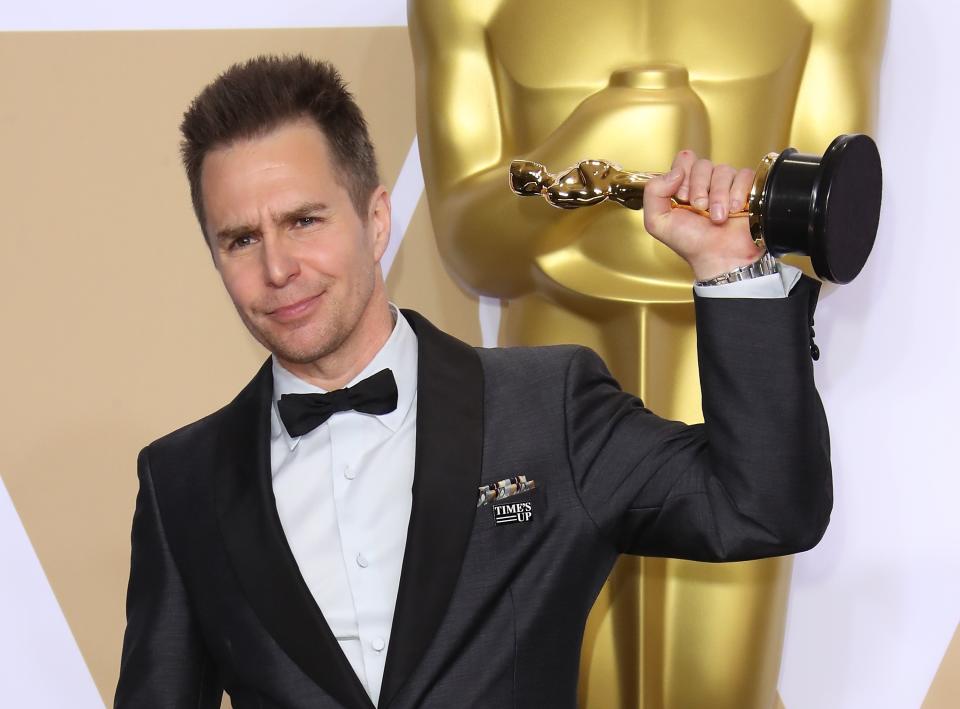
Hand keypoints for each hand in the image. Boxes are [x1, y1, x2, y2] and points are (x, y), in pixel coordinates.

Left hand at [643, 150, 762, 280]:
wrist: (719, 258)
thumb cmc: (691, 243)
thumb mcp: (657, 222)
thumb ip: (653, 192)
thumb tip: (675, 171)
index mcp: (684, 186)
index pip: (684, 160)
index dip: (683, 174)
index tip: (682, 197)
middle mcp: (705, 183)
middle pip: (703, 164)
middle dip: (699, 187)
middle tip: (700, 208)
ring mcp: (726, 185)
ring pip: (723, 170)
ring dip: (718, 196)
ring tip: (717, 217)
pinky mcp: (747, 189)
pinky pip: (744, 175)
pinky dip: (737, 193)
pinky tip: (734, 210)